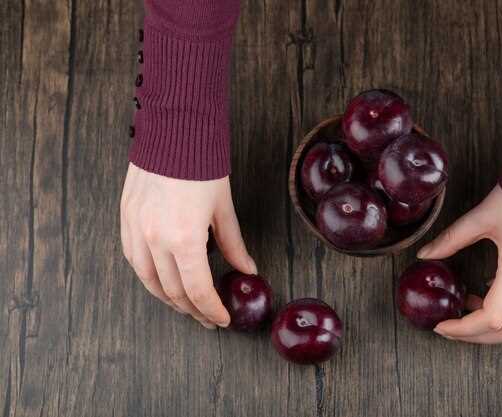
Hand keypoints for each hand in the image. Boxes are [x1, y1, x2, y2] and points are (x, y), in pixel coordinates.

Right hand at [120, 163, 256, 328]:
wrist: (174, 131)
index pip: (198, 290)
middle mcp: (154, 240)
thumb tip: (247, 269)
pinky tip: (160, 281)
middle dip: (193, 309)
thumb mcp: (224, 208)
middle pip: (173, 291)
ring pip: (148, 281)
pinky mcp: (125, 219)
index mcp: (184, 239)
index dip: (211, 310)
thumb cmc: (203, 166)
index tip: (222, 319)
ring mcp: (135, 230)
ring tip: (185, 306)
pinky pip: (133, 260)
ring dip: (168, 298)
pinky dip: (147, 277)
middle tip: (207, 317)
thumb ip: (233, 244)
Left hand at [417, 185, 501, 342]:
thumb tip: (425, 254)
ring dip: (496, 324)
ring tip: (469, 305)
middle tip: (454, 326)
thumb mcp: (481, 218)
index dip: (463, 328)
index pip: (492, 318)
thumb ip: (451, 239)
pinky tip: (491, 290)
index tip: (442, 325)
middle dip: (479, 336)